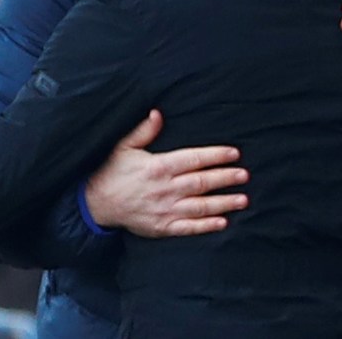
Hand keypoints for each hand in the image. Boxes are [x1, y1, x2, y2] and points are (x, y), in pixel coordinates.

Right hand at [85, 109, 248, 237]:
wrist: (96, 204)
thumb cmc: (112, 171)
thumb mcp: (124, 147)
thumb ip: (144, 131)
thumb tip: (158, 113)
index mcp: (159, 166)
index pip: (194, 159)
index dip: (216, 155)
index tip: (234, 153)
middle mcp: (165, 188)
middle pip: (202, 182)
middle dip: (226, 178)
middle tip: (245, 175)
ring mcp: (165, 209)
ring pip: (200, 206)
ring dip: (223, 203)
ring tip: (243, 199)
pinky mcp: (162, 227)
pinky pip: (188, 227)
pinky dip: (206, 226)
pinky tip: (223, 222)